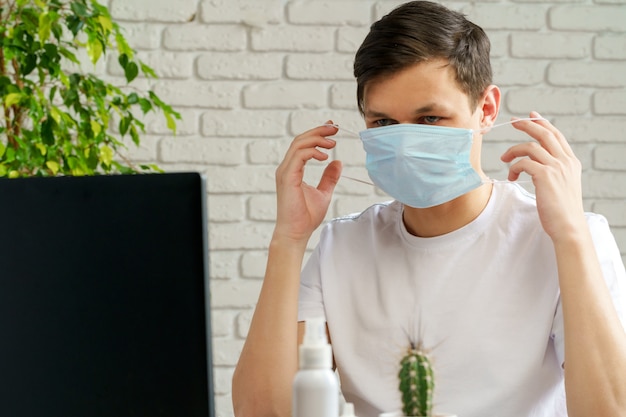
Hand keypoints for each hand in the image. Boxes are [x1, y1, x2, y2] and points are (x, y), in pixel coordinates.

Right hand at [273, 122, 341, 243]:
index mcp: (293, 169)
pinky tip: (325, 156)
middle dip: (318, 131)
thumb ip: (329, 178)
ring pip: (298, 144)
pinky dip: (312, 152)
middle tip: (335, 127)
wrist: (296, 233)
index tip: (332, 127)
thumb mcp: (323, 193)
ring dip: (317, 139)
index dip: (317, 133)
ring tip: (333, 142)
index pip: (303, 144)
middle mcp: (286, 168)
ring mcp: (285, 172)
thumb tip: (338, 163)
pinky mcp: (287, 178)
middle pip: (300, 140)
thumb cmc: (305, 217)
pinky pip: (299, 156)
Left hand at [500, 111, 586, 242]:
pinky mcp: (545, 176)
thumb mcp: (562, 186)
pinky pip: (523, 163)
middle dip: (527, 125)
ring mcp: (556, 168)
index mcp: (571, 162)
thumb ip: (553, 172)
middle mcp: (566, 162)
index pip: (556, 136)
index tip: (531, 116)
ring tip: (504, 159)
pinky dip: (514, 167)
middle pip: (544, 134)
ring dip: (513, 150)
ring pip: (531, 147)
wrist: (568, 227)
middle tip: (513, 122)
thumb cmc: (561, 211)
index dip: (543, 124)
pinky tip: (511, 177)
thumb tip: (536, 165)